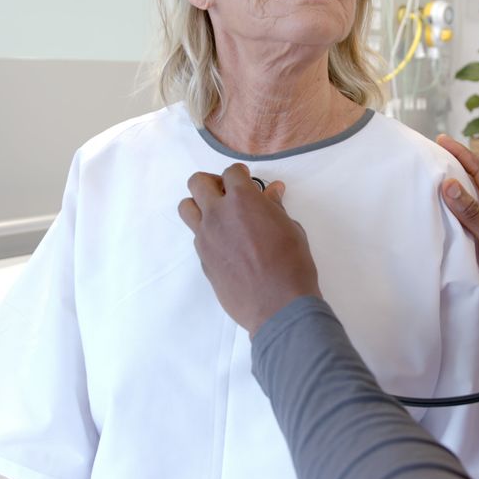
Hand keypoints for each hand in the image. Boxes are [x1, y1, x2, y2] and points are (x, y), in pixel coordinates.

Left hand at [179, 164, 321, 336]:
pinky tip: (225, 243)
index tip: (246, 179)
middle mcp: (217, 214)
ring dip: (200, 205)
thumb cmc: (292, 264)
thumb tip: (272, 191)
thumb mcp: (291, 229)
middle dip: (212, 182)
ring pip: (186, 208)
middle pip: (198, 183)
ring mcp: (205, 237)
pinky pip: (196, 236)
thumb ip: (275, 207)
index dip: (240, 174)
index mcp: (242, 200)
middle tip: (228, 193)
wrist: (278, 306)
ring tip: (219, 216)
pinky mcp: (202, 259)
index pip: (231, 173)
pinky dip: (206, 232)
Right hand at [436, 135, 478, 327]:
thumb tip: (448, 184)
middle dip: (456, 168)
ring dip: (453, 193)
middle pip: (475, 183)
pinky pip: (467, 225)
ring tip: (431, 184)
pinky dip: (453, 218)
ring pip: (471, 205)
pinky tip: (440, 221)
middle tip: (433, 157)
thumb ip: (472, 213)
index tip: (442, 140)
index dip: (462, 154)